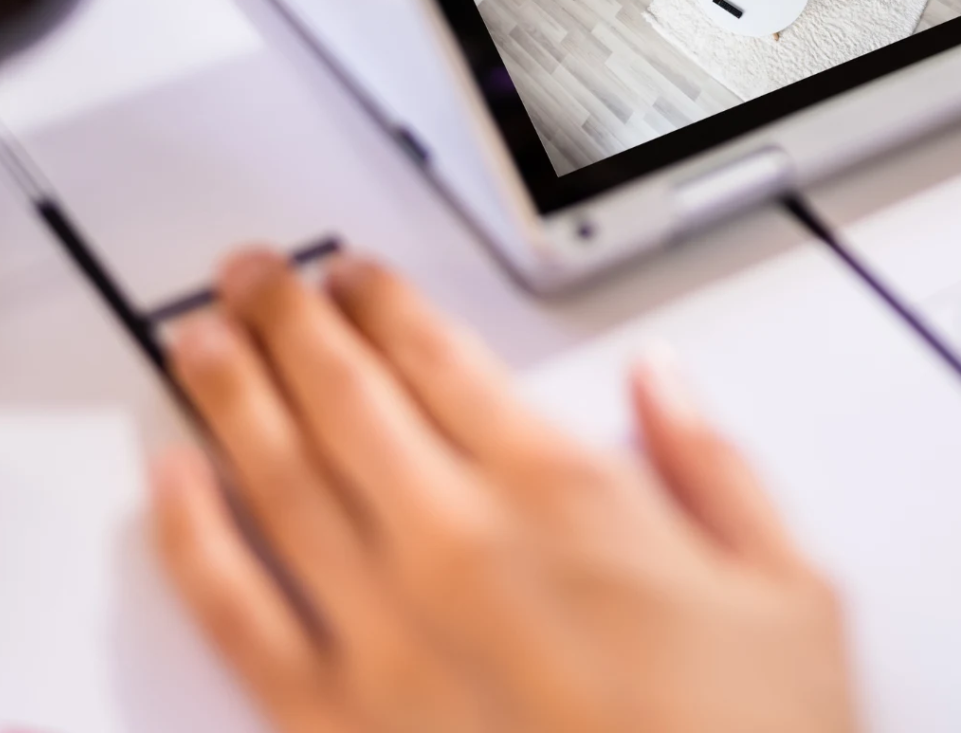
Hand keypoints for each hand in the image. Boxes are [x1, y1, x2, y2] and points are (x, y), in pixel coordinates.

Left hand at [150, 249, 856, 732]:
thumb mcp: (787, 592)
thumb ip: (715, 470)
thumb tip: (664, 387)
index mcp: (566, 497)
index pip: (443, 360)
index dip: (386, 302)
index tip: (356, 273)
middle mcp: (459, 549)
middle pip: (344, 397)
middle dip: (288, 320)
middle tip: (255, 275)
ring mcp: (384, 641)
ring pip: (276, 481)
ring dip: (230, 394)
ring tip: (200, 339)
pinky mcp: (334, 728)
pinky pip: (235, 613)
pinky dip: (190, 537)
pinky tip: (173, 485)